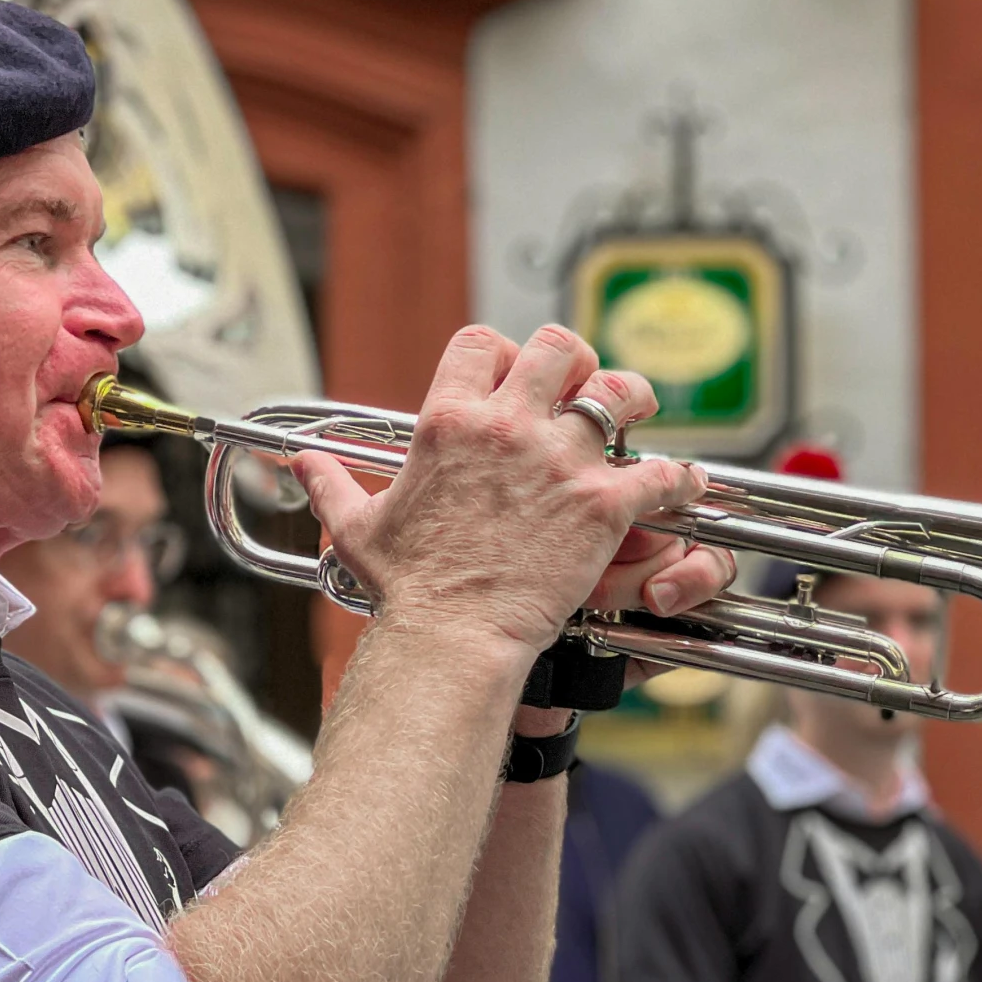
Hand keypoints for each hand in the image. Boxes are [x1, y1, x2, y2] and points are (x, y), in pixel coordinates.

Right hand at [295, 325, 705, 660]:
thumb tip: (298, 464)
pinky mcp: (600, 503)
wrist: (452, 637)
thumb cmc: (407, 589)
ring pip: (617, 391)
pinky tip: (683, 485)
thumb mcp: (358, 528)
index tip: (513, 370)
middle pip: (557, 347)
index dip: (503, 350)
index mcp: (449, 422)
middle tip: (585, 381)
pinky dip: (677, 478)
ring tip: (640, 407)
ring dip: (634, 396)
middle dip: (577, 358)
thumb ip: (332, 485)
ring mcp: (557, 462)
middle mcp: (506, 427)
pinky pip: (658, 470)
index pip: (481, 344)